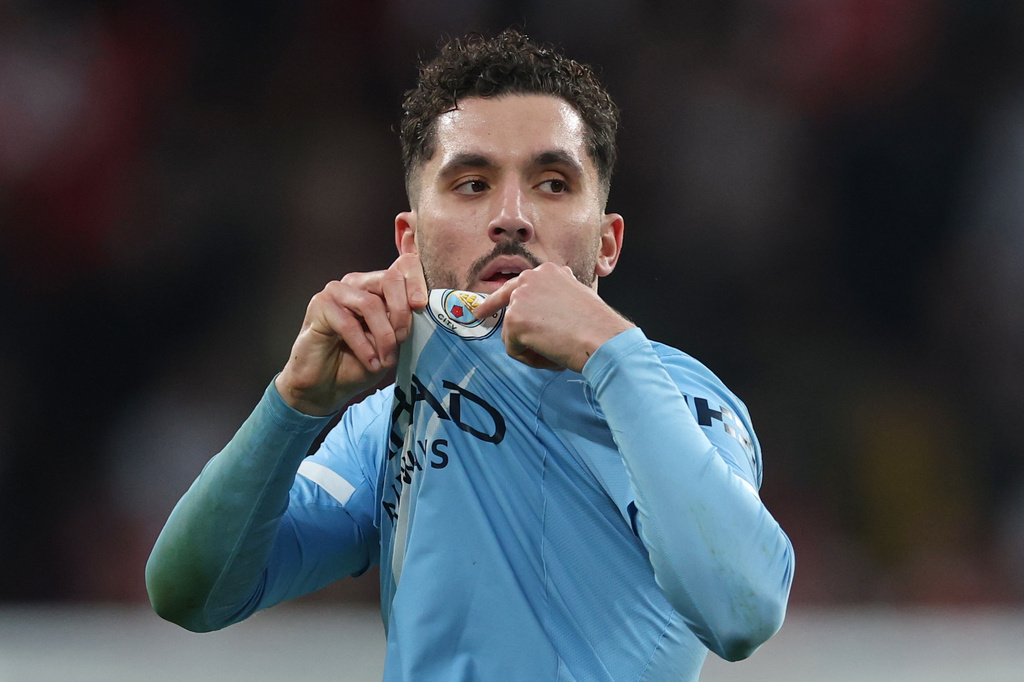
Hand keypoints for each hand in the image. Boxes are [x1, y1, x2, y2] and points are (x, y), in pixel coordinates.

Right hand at [275, 253, 427, 414]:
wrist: (326, 386)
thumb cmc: (359, 362)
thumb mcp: (391, 343)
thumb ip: (403, 323)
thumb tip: (419, 309)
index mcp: (378, 286)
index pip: (403, 266)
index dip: (417, 280)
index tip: (422, 305)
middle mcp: (358, 283)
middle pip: (390, 279)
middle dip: (402, 312)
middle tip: (404, 339)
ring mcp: (337, 292)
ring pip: (370, 303)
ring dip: (384, 335)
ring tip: (387, 359)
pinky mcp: (320, 307)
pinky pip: (348, 323)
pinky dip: (364, 346)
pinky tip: (371, 362)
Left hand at [471, 263, 633, 372]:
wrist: (602, 338)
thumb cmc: (596, 324)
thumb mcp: (577, 296)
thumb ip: (556, 295)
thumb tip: (543, 304)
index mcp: (546, 272)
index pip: (515, 284)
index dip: (496, 299)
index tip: (480, 309)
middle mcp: (529, 278)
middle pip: (507, 306)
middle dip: (499, 316)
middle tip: (485, 320)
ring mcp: (519, 299)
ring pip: (511, 332)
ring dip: (529, 347)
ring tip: (555, 350)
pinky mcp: (513, 322)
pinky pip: (513, 349)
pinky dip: (529, 358)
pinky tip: (549, 356)